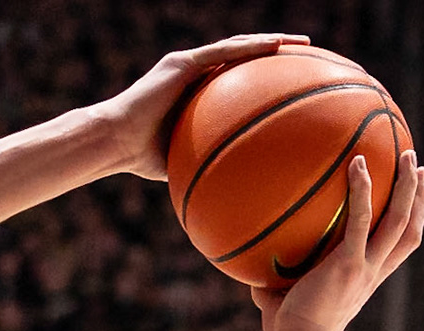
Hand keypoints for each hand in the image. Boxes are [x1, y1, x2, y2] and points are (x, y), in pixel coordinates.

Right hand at [98, 34, 307, 179]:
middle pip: (244, 57)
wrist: (113, 141)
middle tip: (310, 57)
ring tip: (304, 44)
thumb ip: (204, 164)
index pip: (236, 79)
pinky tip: (278, 46)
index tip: (293, 82)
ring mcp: (189, 64)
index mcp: (196, 92)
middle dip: (278, 53)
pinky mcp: (183, 63)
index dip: (264, 77)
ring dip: (273, 43)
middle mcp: (195, 72)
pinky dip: (252, 48)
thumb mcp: (183, 161)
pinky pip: (225, 52)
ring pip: (239, 47)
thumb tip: (228, 194)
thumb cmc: (141, 158)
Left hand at [258, 151, 423, 330]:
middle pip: (409, 230)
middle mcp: (372, 274)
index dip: (411, 221)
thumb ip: (273, 287)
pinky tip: (358, 163)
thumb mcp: (282, 303)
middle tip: (417, 166)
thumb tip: (252, 276)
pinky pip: (362, 220)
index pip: (398, 248)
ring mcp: (364, 268)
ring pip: (399, 221)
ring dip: (407, 187)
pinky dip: (363, 190)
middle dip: (418, 197)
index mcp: (365, 281)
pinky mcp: (348, 264)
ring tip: (406, 153)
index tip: (413, 198)